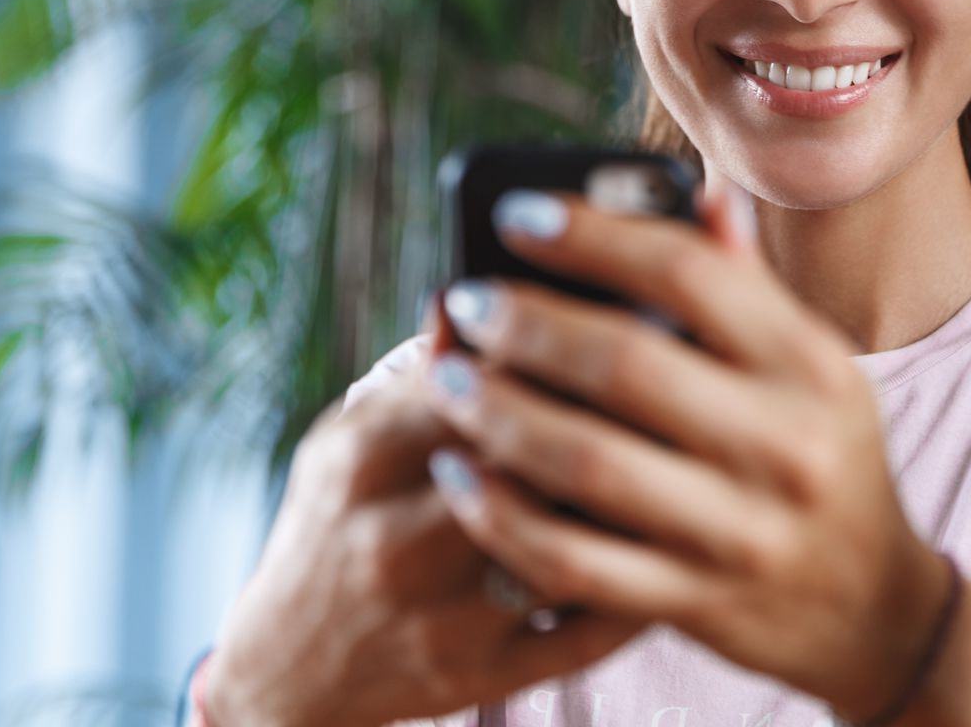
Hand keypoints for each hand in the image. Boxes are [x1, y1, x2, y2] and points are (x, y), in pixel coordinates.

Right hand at [207, 337, 647, 726]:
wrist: (290, 665)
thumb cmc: (339, 520)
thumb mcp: (350, 436)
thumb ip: (415, 370)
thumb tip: (471, 293)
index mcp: (366, 459)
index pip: (475, 382)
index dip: (553, 346)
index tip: (616, 312)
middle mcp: (400, 540)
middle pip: (527, 461)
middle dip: (604, 416)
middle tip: (673, 376)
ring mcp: (445, 617)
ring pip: (564, 545)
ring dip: (629, 500)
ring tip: (680, 453)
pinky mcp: (485, 676)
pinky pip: (585, 630)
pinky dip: (640, 585)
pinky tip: (672, 542)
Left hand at [420, 177, 951, 719]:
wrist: (874, 610)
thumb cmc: (822, 455)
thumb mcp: (814, 366)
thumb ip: (750, 287)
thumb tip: (699, 194)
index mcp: (808, 364)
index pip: (690, 273)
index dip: (593, 236)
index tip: (516, 214)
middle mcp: (783, 444)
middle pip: (626, 364)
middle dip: (525, 325)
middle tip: (465, 304)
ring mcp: (740, 533)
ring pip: (588, 464)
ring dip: (497, 413)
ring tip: (445, 379)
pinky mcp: (694, 603)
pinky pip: (574, 561)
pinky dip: (503, 517)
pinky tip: (462, 475)